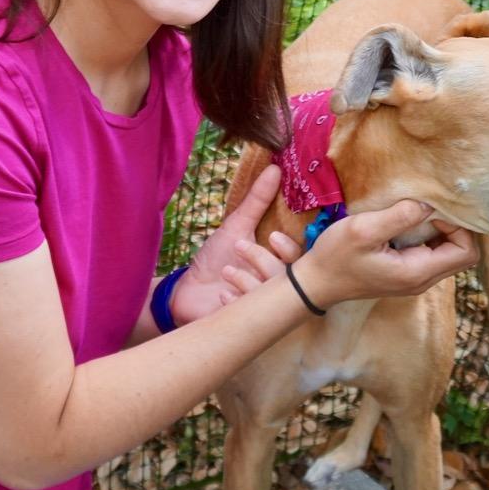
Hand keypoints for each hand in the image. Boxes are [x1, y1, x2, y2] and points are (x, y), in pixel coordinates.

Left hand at [169, 164, 302, 324]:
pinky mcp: (248, 322)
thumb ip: (256, 201)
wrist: (187, 292)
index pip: (301, 258)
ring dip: (247, 281)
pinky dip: (235, 300)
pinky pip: (250, 314)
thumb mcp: (236, 227)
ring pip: (269, 295)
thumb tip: (274, 167)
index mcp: (279, 262)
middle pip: (289, 278)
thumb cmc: (216, 259)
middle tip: (241, 249)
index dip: (290, 248)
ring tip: (227, 272)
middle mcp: (277, 286)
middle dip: (265, 262)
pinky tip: (222, 294)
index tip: (271, 237)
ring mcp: (264, 307)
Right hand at [294, 203, 478, 311]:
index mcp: (417, 273)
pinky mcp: (407, 273)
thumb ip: (399, 217)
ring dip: (442, 230)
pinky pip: (433, 254)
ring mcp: (415, 278)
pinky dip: (431, 236)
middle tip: (431, 207)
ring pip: (450, 253)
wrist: (316, 283)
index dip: (458, 227)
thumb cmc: (336, 257)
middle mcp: (422, 280)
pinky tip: (412, 221)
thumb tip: (429, 204)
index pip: (466, 252)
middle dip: (455, 227)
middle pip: (463, 253)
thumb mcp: (364, 230)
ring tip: (421, 211)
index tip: (433, 210)